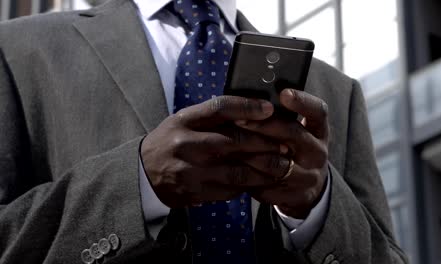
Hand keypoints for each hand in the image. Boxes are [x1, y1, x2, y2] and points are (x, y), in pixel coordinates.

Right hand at [141, 96, 287, 207]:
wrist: (144, 173)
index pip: (219, 108)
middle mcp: (186, 143)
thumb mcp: (185, 121)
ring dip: (263, 169)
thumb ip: (213, 117)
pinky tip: (260, 181)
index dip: (247, 107)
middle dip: (265, 143)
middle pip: (234, 141)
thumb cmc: (173, 141)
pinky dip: (248, 185)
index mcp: (185, 120)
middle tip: (285, 144)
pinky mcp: (194, 192)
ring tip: (281, 166)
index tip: (269, 109)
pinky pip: (229, 190)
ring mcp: (190, 170)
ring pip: (237, 171)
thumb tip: (253, 110)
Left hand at [235, 89, 328, 218]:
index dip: (302, 102)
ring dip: (250, 153)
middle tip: (238, 119)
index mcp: (319, 131)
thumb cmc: (293, 149)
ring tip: (228, 144)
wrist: (307, 189)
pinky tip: (231, 168)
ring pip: (276, 163)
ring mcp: (308, 176)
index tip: (283, 93)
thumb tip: (250, 99)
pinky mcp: (295, 196)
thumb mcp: (296, 132)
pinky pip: (267, 186)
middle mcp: (318, 152)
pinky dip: (248, 176)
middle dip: (263, 125)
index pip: (318, 111)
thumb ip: (280, 117)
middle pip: (293, 133)